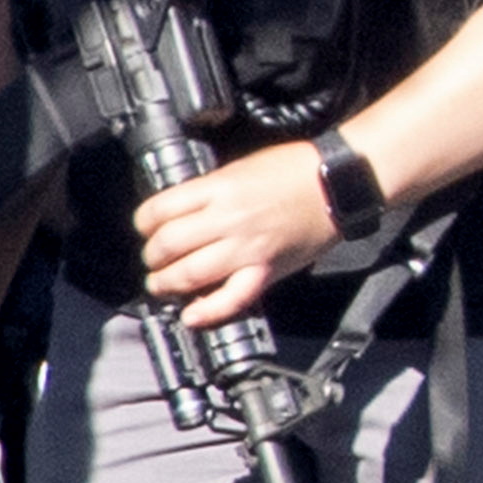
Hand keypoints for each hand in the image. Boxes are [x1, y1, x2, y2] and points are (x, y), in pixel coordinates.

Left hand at [129, 131, 355, 325]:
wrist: (338, 182)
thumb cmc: (295, 170)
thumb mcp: (240, 168)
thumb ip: (210, 192)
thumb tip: (181, 213)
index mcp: (219, 187)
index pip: (160, 209)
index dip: (144, 223)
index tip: (146, 228)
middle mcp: (228, 218)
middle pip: (168, 244)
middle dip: (153, 257)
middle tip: (154, 260)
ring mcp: (247, 247)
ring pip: (190, 273)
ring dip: (168, 283)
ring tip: (164, 285)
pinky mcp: (266, 269)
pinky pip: (232, 297)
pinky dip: (208, 311)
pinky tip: (192, 315)